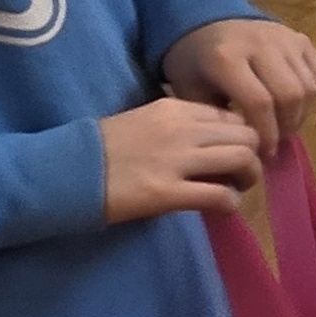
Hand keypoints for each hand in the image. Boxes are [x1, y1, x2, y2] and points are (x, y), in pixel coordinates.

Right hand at [102, 97, 263, 221]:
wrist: (63, 172)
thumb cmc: (98, 149)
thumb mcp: (141, 121)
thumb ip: (176, 127)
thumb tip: (209, 142)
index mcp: (173, 107)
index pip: (228, 114)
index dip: (239, 134)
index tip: (235, 151)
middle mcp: (180, 128)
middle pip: (245, 133)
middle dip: (252, 154)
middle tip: (243, 173)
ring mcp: (175, 160)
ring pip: (241, 158)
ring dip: (248, 177)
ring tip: (236, 189)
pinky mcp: (167, 193)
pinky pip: (219, 195)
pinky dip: (230, 203)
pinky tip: (222, 209)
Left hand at [160, 16, 315, 152]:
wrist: (205, 18)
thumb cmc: (194, 62)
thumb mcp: (190, 91)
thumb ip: (217, 119)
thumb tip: (247, 149)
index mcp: (227, 58)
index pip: (259, 102)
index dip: (266, 132)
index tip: (262, 152)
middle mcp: (260, 44)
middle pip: (290, 94)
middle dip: (287, 126)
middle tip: (276, 142)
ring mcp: (284, 38)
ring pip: (308, 86)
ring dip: (300, 114)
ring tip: (284, 126)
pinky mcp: (300, 38)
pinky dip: (311, 97)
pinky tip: (292, 105)